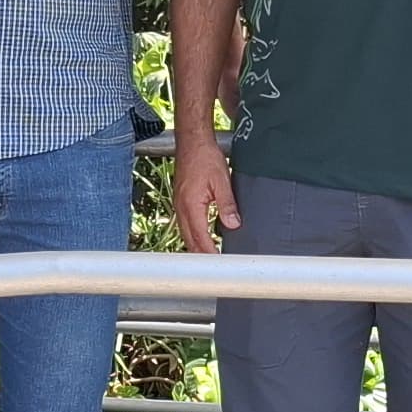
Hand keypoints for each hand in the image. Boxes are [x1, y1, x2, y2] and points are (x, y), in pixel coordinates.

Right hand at [172, 132, 240, 254]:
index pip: (201, 238)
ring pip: (186, 234)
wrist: (192, 141)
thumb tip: (233, 225)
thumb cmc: (205, 157)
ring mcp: (179, 205)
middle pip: (190, 241)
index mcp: (191, 205)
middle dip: (202, 257)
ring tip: (211, 260)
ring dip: (197, 248)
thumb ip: (227, 204)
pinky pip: (185, 225)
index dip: (211, 254)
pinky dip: (194, 236)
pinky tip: (203, 239)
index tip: (221, 266)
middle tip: (216, 270)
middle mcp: (181, 208)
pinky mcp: (180, 201)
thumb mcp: (222, 180)